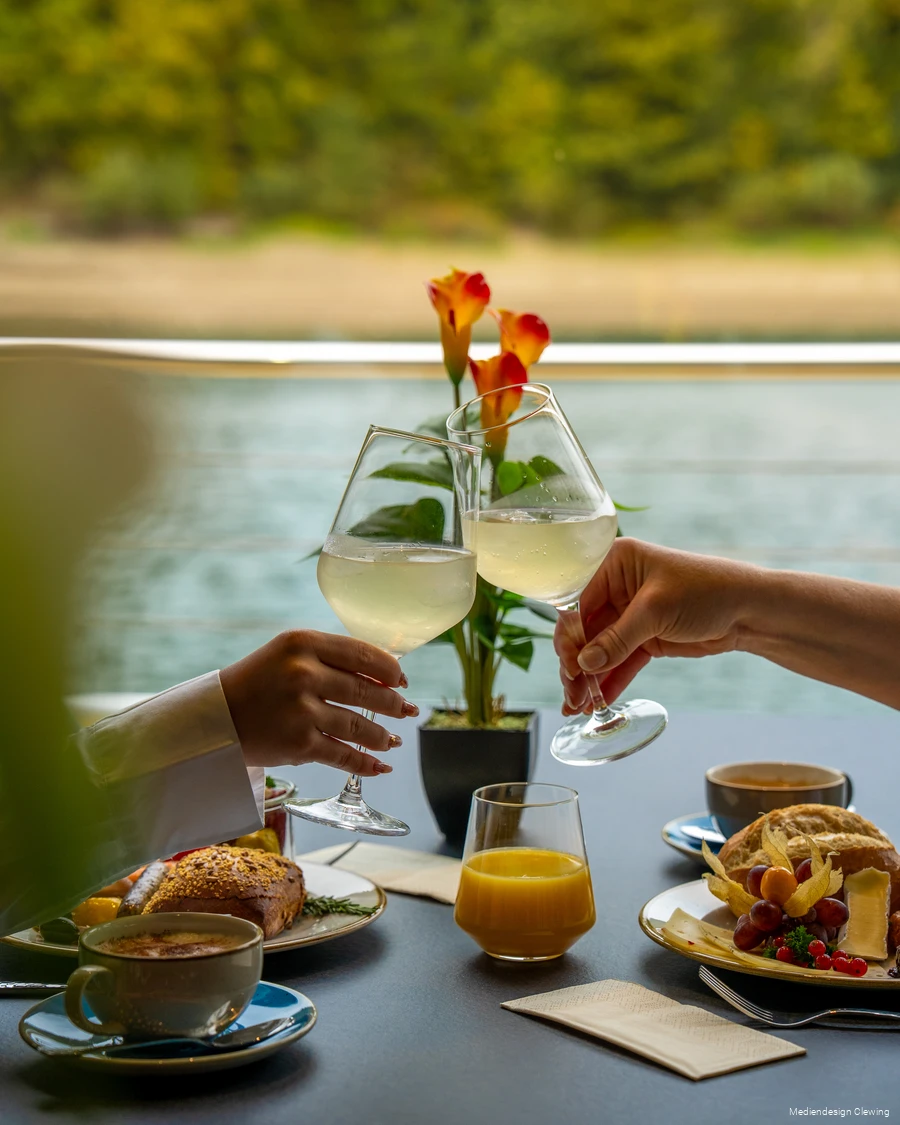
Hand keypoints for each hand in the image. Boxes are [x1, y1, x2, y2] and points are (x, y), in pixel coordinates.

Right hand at [219, 630, 417, 774]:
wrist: (216, 718)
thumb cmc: (258, 681)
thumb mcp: (289, 653)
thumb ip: (331, 658)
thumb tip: (384, 674)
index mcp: (303, 643)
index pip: (363, 654)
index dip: (390, 669)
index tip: (402, 680)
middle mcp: (303, 674)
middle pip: (367, 691)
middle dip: (394, 705)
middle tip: (407, 710)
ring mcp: (302, 711)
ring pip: (360, 726)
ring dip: (382, 736)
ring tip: (393, 740)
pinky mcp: (299, 745)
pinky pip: (343, 755)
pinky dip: (366, 763)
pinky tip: (380, 765)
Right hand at [554, 539, 756, 711]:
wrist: (748, 609)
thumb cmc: (706, 590)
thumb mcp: (657, 610)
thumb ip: (618, 638)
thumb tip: (584, 664)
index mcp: (614, 564)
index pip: (577, 601)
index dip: (569, 635)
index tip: (569, 666)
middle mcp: (615, 587)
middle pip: (584, 629)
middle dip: (576, 662)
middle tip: (572, 692)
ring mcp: (628, 615)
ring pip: (598, 650)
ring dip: (588, 677)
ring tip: (579, 706)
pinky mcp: (643, 638)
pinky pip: (618, 661)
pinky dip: (608, 680)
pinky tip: (597, 701)